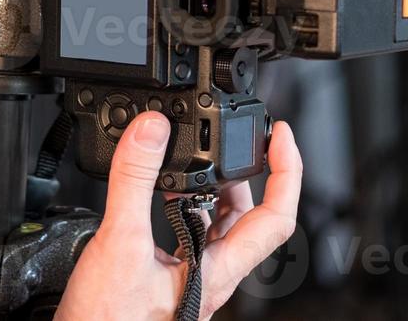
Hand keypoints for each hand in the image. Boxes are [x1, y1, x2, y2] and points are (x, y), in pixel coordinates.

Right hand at [55, 114, 301, 320]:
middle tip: (234, 137)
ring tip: (194, 154)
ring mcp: (190, 276)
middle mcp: (211, 273)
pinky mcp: (167, 276)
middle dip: (244, 171)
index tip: (279, 136)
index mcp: (217, 270)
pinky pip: (188, 231)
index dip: (287, 172)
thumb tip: (152, 130)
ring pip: (217, 224)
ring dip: (211, 187)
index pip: (276, 218)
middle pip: (248, 216)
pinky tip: (158, 191)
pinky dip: (181, 202)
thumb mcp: (120, 242)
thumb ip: (133, 182)